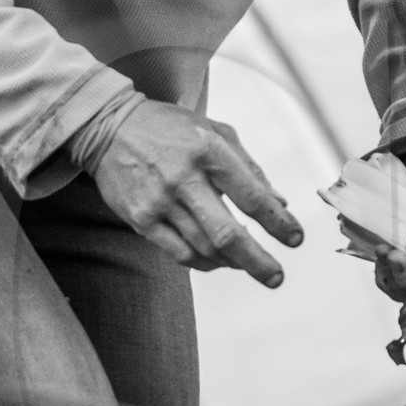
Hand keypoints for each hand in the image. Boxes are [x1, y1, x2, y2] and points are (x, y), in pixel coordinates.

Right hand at [91, 101, 303, 286]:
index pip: (251, 196)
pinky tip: (217, 261)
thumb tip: (279, 203)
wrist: (109, 128)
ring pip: (204, 249)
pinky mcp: (141, 219)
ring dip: (232, 262)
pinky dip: (203, 263)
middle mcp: (184, 178)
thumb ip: (250, 168)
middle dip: (257, 261)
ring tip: (248, 264)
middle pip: (227, 234)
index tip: (295, 239)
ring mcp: (160, 201)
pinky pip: (178, 253)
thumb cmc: (170, 129)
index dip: (277, 222)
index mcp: (209, 151)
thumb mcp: (216, 132)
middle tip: (276, 277)